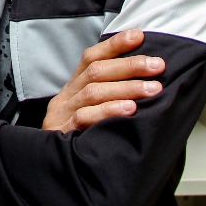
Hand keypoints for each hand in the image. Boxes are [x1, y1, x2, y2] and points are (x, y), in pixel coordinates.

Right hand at [42, 29, 164, 133]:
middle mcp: (67, 96)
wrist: (48, 169)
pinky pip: (85, 118)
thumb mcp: (90, 113)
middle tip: (157, 65)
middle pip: (95, 72)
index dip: (115, 45)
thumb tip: (146, 79)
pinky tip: (129, 110)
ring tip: (152, 89)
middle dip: (129, 66)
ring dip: (126, 88)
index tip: (139, 36)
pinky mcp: (63, 133)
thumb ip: (109, 95)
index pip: (92, 58)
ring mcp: (63, 114)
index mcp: (73, 88)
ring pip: (93, 92)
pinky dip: (109, 111)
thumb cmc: (79, 138)